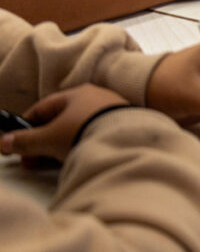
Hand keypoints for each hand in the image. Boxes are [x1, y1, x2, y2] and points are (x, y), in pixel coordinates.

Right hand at [0, 84, 128, 161]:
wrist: (128, 139)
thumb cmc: (85, 131)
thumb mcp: (50, 138)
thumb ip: (25, 141)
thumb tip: (3, 143)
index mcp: (77, 93)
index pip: (43, 108)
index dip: (25, 126)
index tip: (15, 144)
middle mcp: (95, 97)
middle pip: (60, 120)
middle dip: (41, 142)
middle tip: (29, 161)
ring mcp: (111, 111)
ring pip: (78, 128)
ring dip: (60, 145)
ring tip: (50, 163)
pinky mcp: (123, 125)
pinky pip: (95, 134)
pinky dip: (81, 145)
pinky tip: (77, 158)